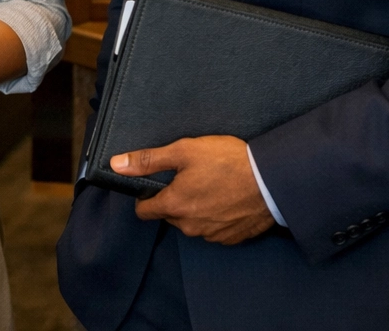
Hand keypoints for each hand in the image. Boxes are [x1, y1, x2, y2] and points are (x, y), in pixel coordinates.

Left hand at [117, 136, 275, 244]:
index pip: (144, 212)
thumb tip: (117, 164)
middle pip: (169, 216)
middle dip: (174, 200)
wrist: (272, 180)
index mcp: (175, 206)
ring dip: (196, 208)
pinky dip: (216, 216)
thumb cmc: (228, 162)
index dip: (145, 197)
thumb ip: (148, 160)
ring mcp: (212, 235)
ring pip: (192, 223)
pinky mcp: (231, 238)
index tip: (156, 185)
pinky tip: (226, 199)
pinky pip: (214, 229)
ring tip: (212, 186)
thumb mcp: (183, 151)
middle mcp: (190, 226)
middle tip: (190, 178)